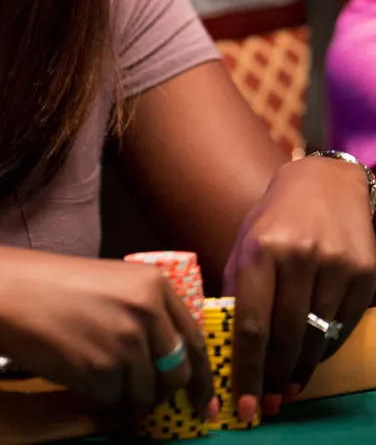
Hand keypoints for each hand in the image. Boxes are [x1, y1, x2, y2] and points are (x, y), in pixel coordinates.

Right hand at [0, 244, 216, 417]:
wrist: (8, 289)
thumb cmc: (55, 284)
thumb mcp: (114, 284)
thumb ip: (147, 314)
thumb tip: (172, 363)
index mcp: (155, 286)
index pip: (195, 341)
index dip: (203, 377)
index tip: (204, 401)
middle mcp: (147, 313)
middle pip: (176, 374)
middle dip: (162, 391)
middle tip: (139, 391)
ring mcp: (126, 343)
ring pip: (146, 394)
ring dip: (125, 393)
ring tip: (93, 368)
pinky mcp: (101, 372)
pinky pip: (115, 402)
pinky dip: (100, 397)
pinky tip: (78, 371)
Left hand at [224, 155, 375, 421]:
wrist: (327, 184)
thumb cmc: (277, 217)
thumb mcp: (246, 242)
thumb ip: (237, 288)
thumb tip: (224, 342)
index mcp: (261, 249)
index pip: (251, 323)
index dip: (247, 370)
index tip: (243, 403)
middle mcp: (299, 257)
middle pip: (285, 337)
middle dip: (274, 378)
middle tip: (267, 403)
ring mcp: (336, 266)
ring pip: (316, 338)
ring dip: (300, 370)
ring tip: (287, 389)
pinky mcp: (364, 274)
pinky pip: (342, 328)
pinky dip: (325, 348)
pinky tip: (312, 355)